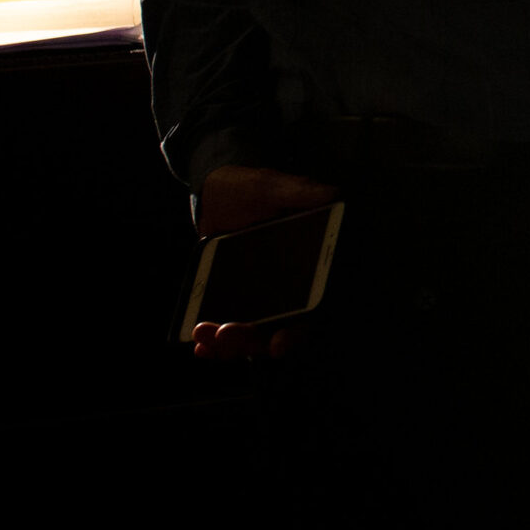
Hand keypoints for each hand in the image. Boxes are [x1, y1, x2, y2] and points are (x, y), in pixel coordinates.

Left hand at [190, 165, 340, 361]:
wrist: (217, 191)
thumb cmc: (251, 185)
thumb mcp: (274, 186)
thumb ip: (300, 192)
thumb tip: (332, 195)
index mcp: (306, 264)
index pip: (309, 308)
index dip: (297, 330)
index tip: (278, 344)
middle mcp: (286, 286)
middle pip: (274, 329)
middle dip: (250, 340)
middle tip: (225, 334)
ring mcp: (258, 295)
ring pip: (249, 333)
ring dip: (227, 343)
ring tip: (203, 335)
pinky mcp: (233, 297)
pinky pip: (227, 325)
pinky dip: (212, 341)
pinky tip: (197, 343)